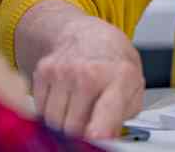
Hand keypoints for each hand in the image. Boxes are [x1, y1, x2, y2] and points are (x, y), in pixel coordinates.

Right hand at [31, 14, 143, 138]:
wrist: (89, 34)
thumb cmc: (113, 62)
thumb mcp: (134, 87)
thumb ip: (123, 117)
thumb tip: (109, 140)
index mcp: (119, 78)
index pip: (106, 111)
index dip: (99, 133)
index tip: (96, 139)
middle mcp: (89, 72)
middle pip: (74, 126)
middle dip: (81, 132)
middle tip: (90, 121)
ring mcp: (63, 71)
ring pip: (54, 121)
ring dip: (64, 123)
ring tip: (78, 108)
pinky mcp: (44, 71)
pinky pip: (40, 110)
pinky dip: (51, 111)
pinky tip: (65, 98)